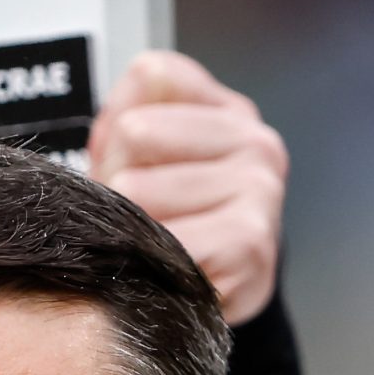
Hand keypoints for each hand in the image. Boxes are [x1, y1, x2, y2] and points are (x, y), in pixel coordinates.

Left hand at [88, 51, 288, 325]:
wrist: (221, 300)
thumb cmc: (178, 227)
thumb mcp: (147, 163)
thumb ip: (123, 125)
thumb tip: (113, 133)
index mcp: (229, 111)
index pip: (151, 74)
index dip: (120, 120)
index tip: (132, 162)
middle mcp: (254, 140)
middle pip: (136, 129)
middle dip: (116, 180)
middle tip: (140, 216)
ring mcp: (259, 188)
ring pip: (137, 189)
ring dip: (127, 226)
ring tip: (154, 245)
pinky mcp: (250, 241)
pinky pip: (162, 240)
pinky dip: (147, 262)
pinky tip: (166, 272)